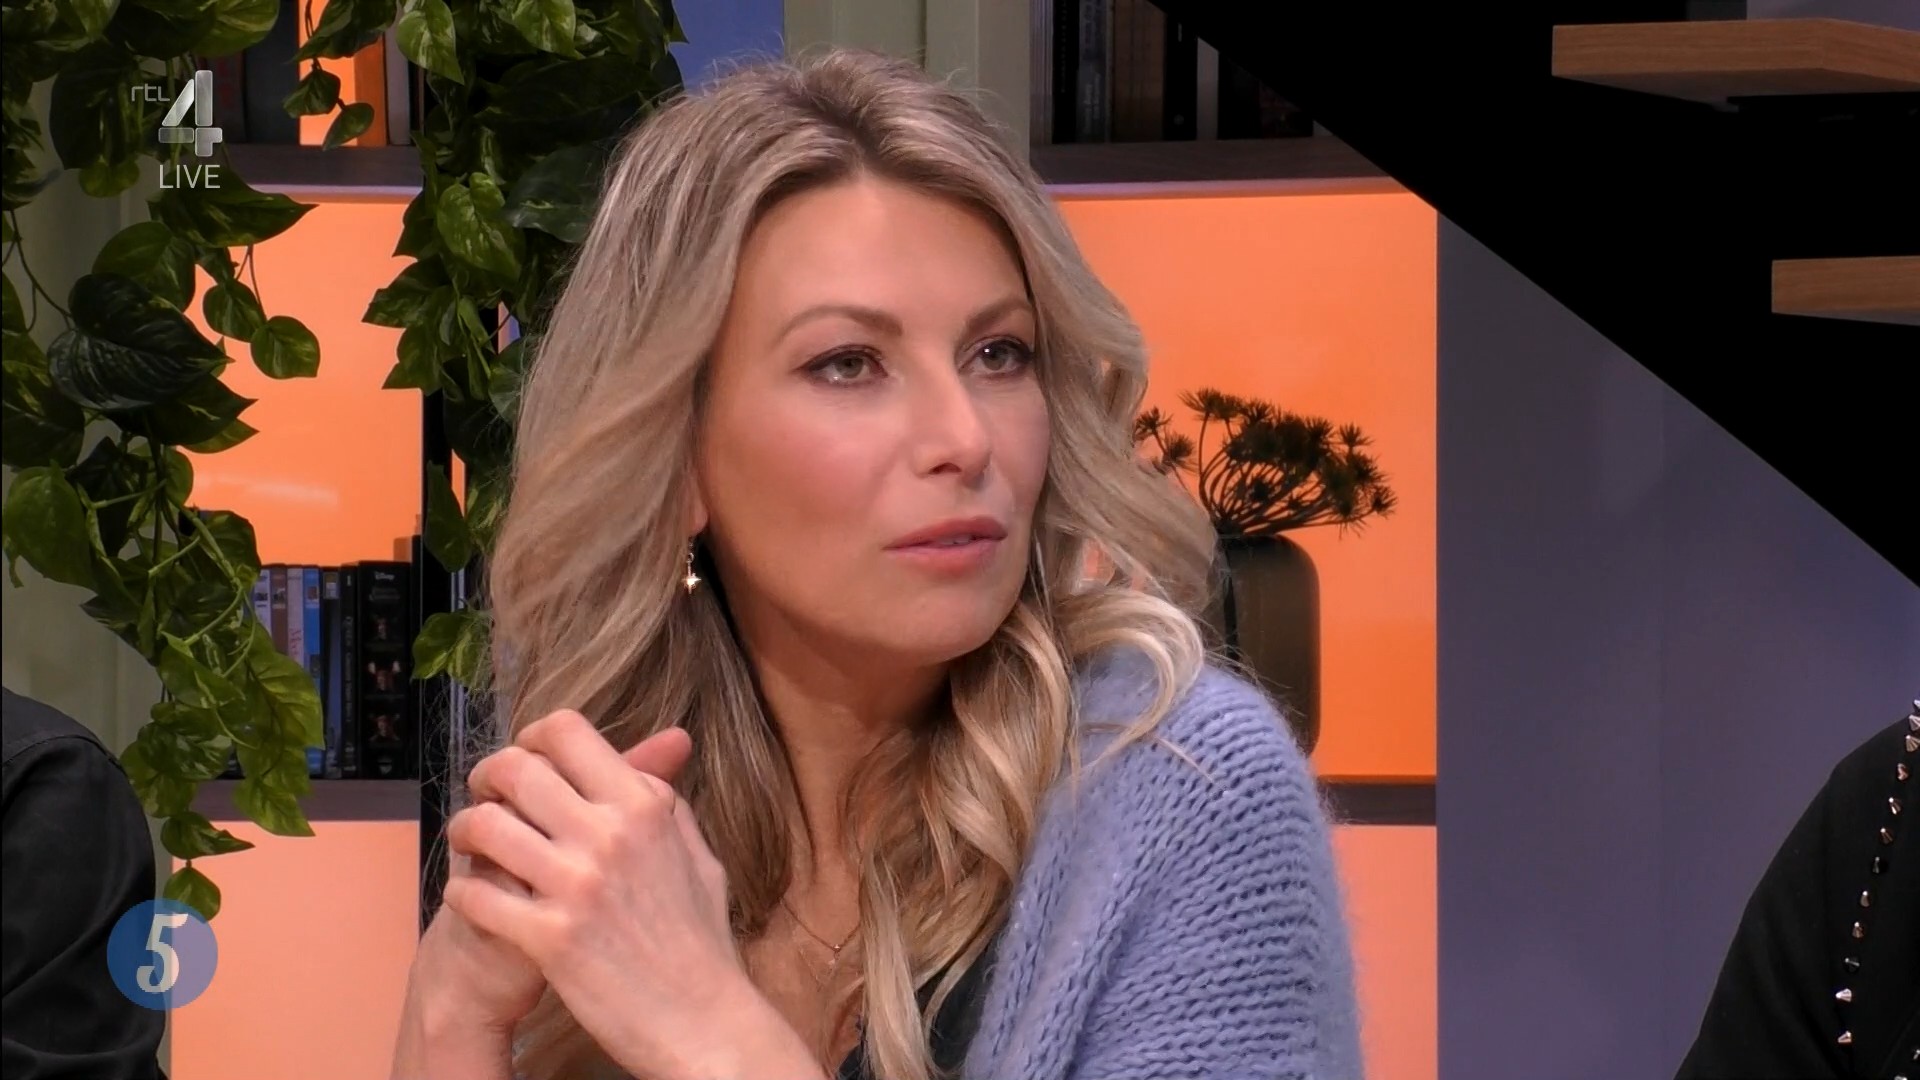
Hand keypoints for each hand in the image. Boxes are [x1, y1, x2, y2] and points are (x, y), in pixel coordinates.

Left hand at [413, 726, 695, 1036]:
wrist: (702, 1020)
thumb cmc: (702, 942)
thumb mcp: (698, 857)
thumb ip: (668, 804)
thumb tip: (654, 759)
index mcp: (644, 806)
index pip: (567, 732)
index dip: (532, 739)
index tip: (525, 761)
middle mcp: (608, 834)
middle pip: (517, 769)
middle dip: (487, 777)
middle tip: (484, 796)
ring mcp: (576, 885)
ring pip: (485, 826)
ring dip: (466, 831)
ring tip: (468, 845)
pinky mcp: (548, 936)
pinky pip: (477, 895)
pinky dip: (463, 893)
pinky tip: (471, 898)